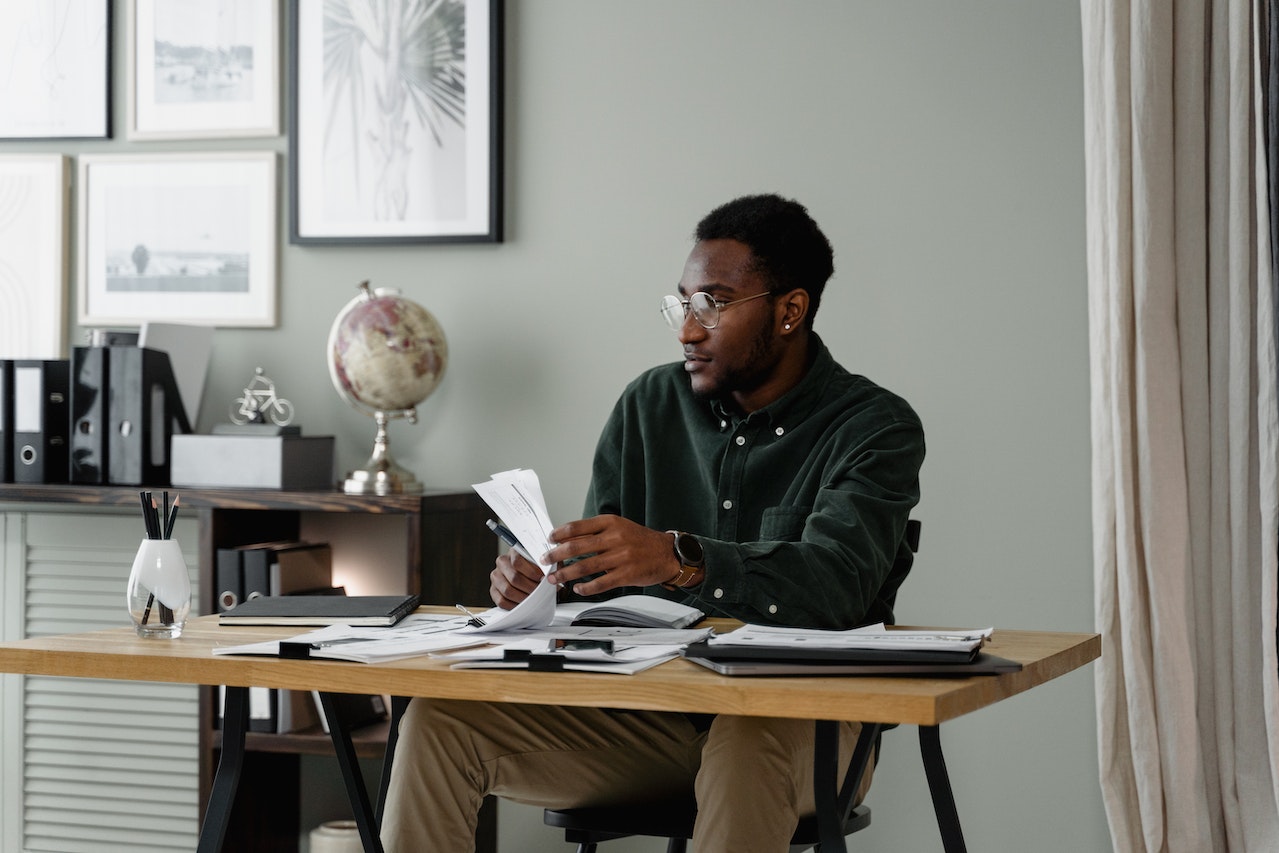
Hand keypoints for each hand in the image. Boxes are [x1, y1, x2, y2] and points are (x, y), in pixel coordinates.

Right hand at [489, 548, 544, 609]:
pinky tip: (524, 604)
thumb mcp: (544, 563)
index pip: (518, 562)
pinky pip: (501, 601)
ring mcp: (496, 577)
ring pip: (507, 590)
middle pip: (514, 578)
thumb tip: (550, 576)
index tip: (543, 580)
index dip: (532, 573)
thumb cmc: (538, 569)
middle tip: (540, 593)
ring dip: (523, 597)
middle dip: (530, 587)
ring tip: (533, 599)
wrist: (529, 576)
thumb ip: (546, 566)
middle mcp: (502, 562)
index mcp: (513, 552)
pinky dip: (514, 605)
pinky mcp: (493, 590)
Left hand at [544, 515, 681, 595]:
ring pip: (585, 567)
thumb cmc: (640, 540)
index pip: (577, 527)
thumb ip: (596, 532)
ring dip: (566, 574)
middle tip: (545, 561)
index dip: (559, 534)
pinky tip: (578, 589)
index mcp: (610, 523)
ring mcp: (621, 557)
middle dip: (556, 555)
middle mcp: (614, 537)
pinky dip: (585, 588)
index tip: (549, 540)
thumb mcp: (619, 527)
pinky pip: (600, 583)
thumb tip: (568, 540)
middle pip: (576, 546)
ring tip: (555, 579)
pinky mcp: (626, 574)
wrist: (667, 553)